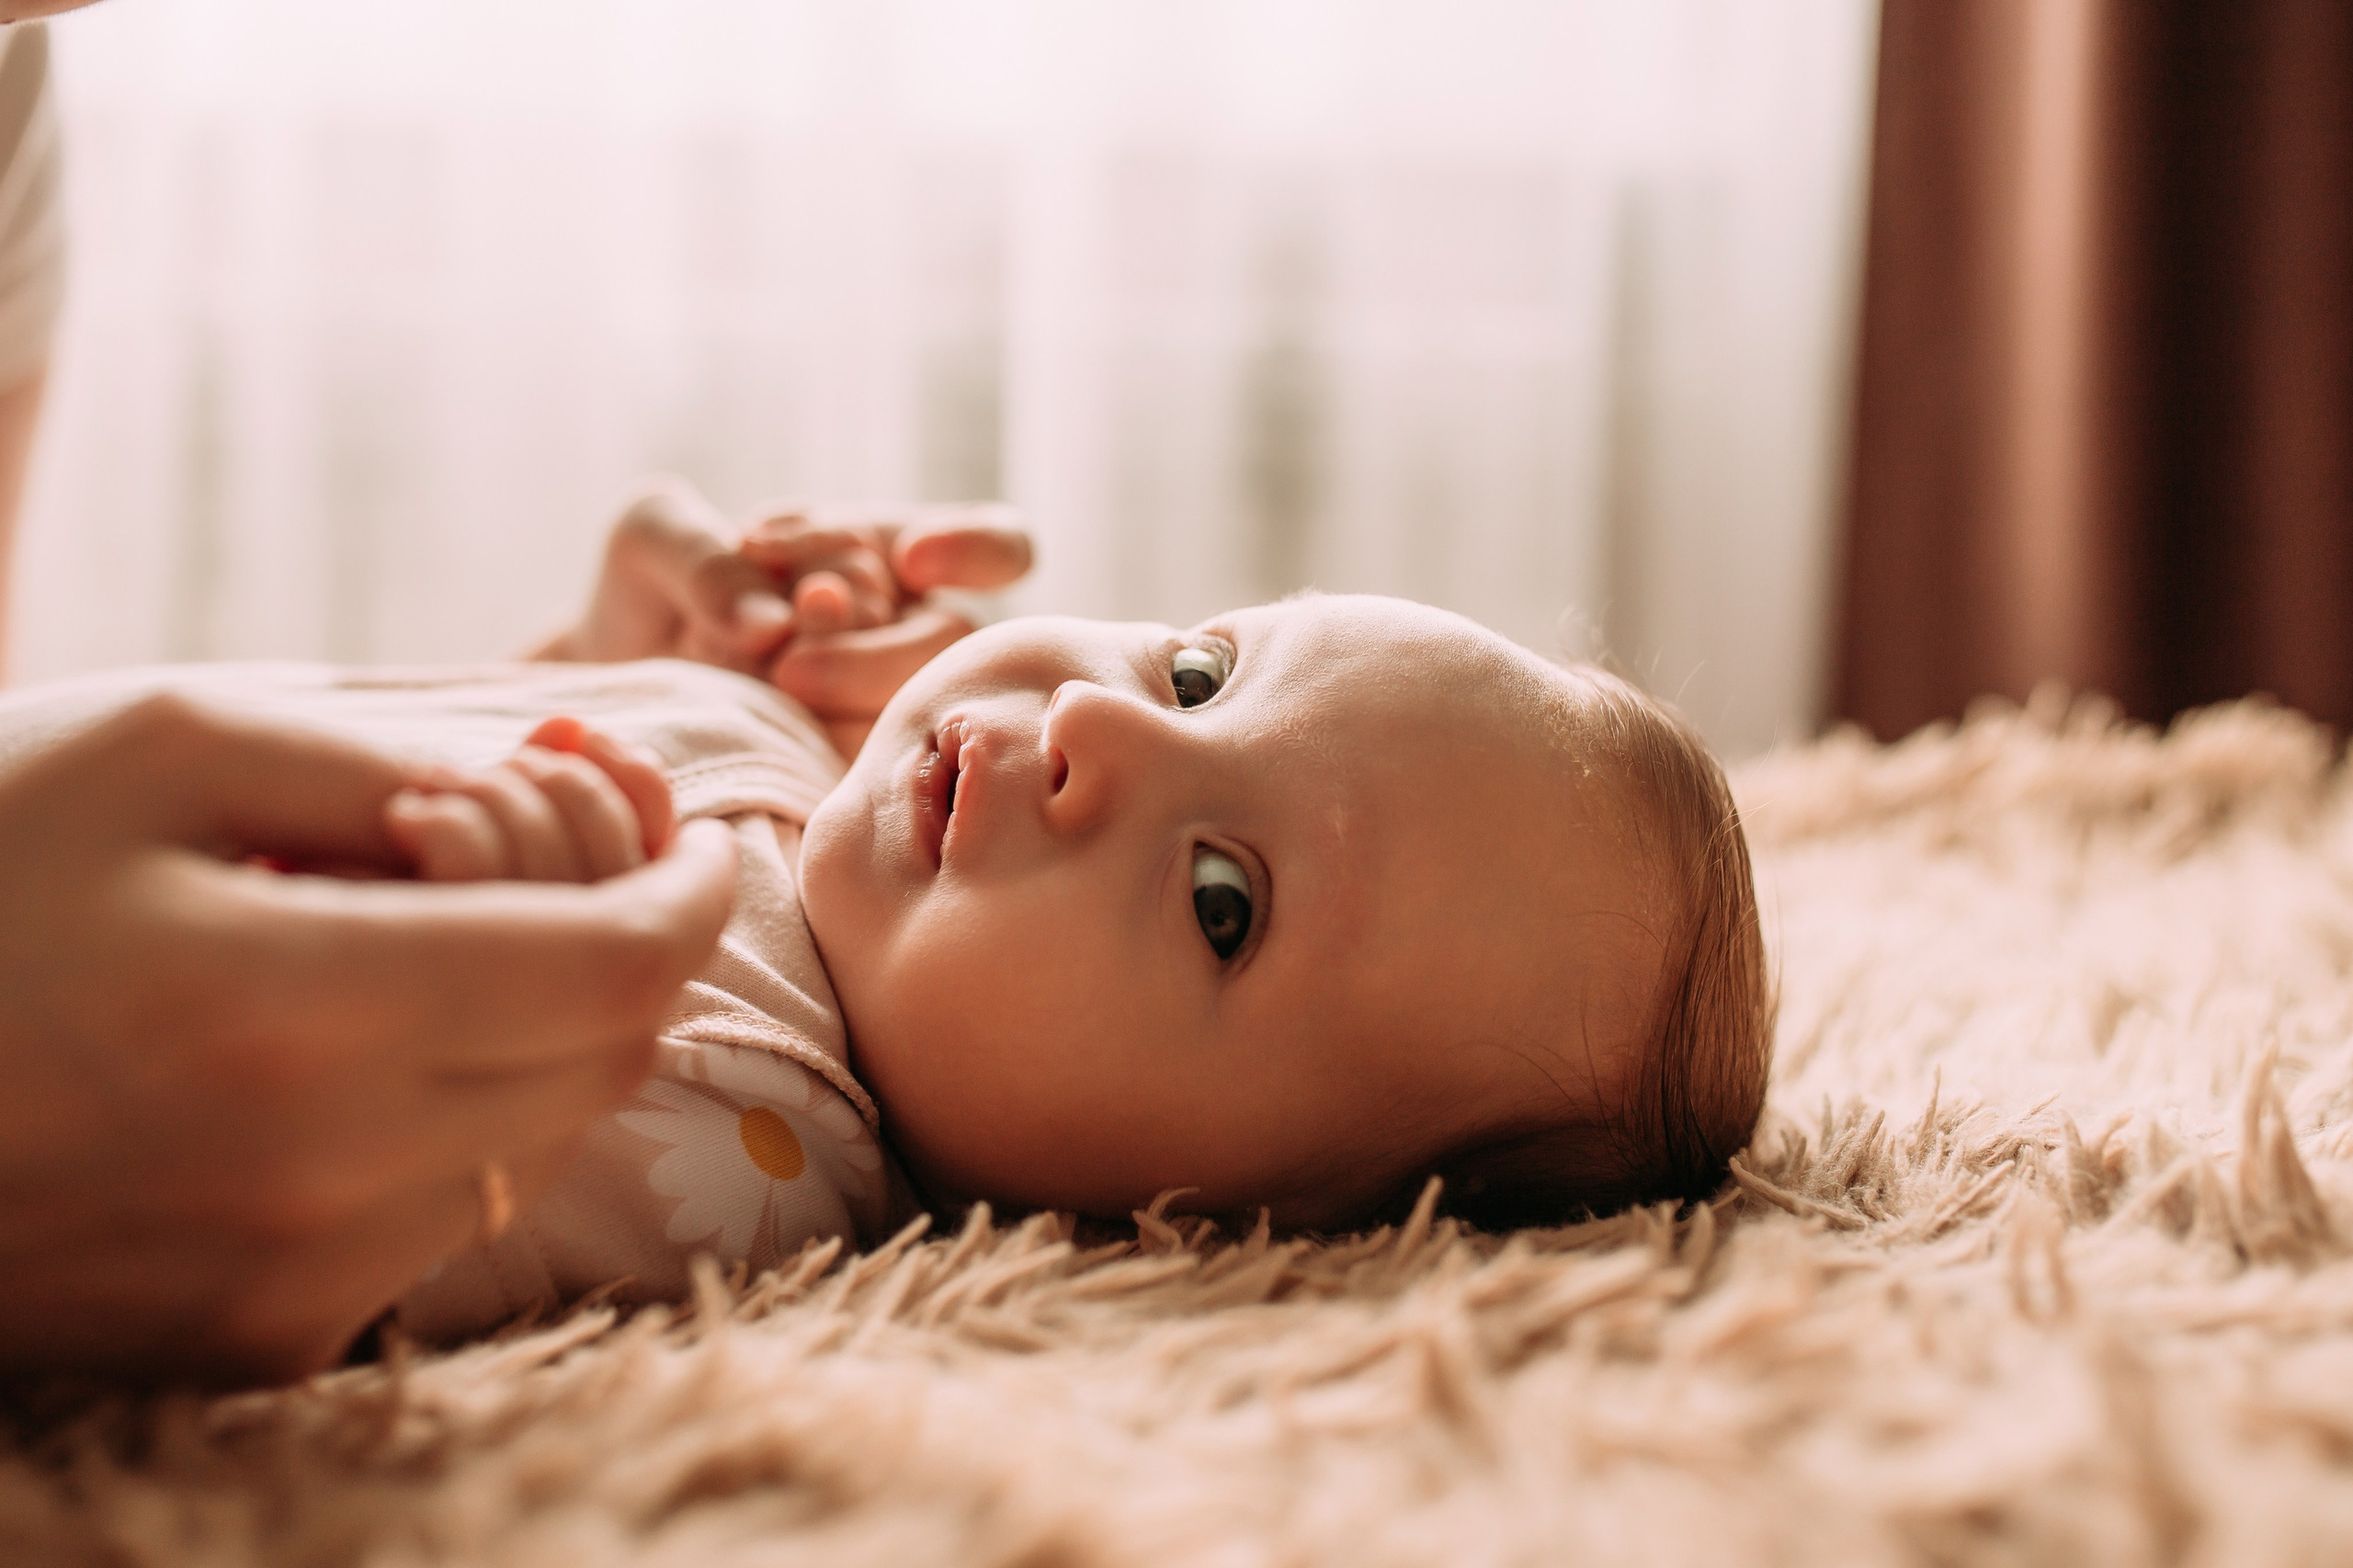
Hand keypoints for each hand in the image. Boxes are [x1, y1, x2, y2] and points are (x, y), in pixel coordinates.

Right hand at [0, 696, 736, 1384]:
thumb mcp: (163, 744)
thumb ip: (398, 761)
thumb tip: (590, 789)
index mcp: (280, 1009)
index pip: (613, 970)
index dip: (688, 892)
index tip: (697, 834)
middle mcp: (300, 1178)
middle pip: (601, 1059)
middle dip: (630, 946)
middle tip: (581, 857)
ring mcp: (278, 1285)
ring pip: (540, 1141)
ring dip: (549, 1032)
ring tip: (450, 937)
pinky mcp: (251, 1342)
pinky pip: (444, 1218)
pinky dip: (462, 1117)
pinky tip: (369, 1041)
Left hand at [541, 477, 1032, 758]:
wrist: (613, 703)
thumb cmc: (651, 601)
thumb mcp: (651, 541)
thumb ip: (699, 553)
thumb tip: (770, 627)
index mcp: (892, 557)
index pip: (997, 547)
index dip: (977, 548)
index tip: (913, 561)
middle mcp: (911, 636)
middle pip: (956, 639)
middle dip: (875, 649)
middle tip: (788, 662)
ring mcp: (897, 715)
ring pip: (928, 714)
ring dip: (851, 698)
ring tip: (772, 688)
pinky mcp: (866, 787)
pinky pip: (887, 788)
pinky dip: (828, 758)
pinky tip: (774, 741)